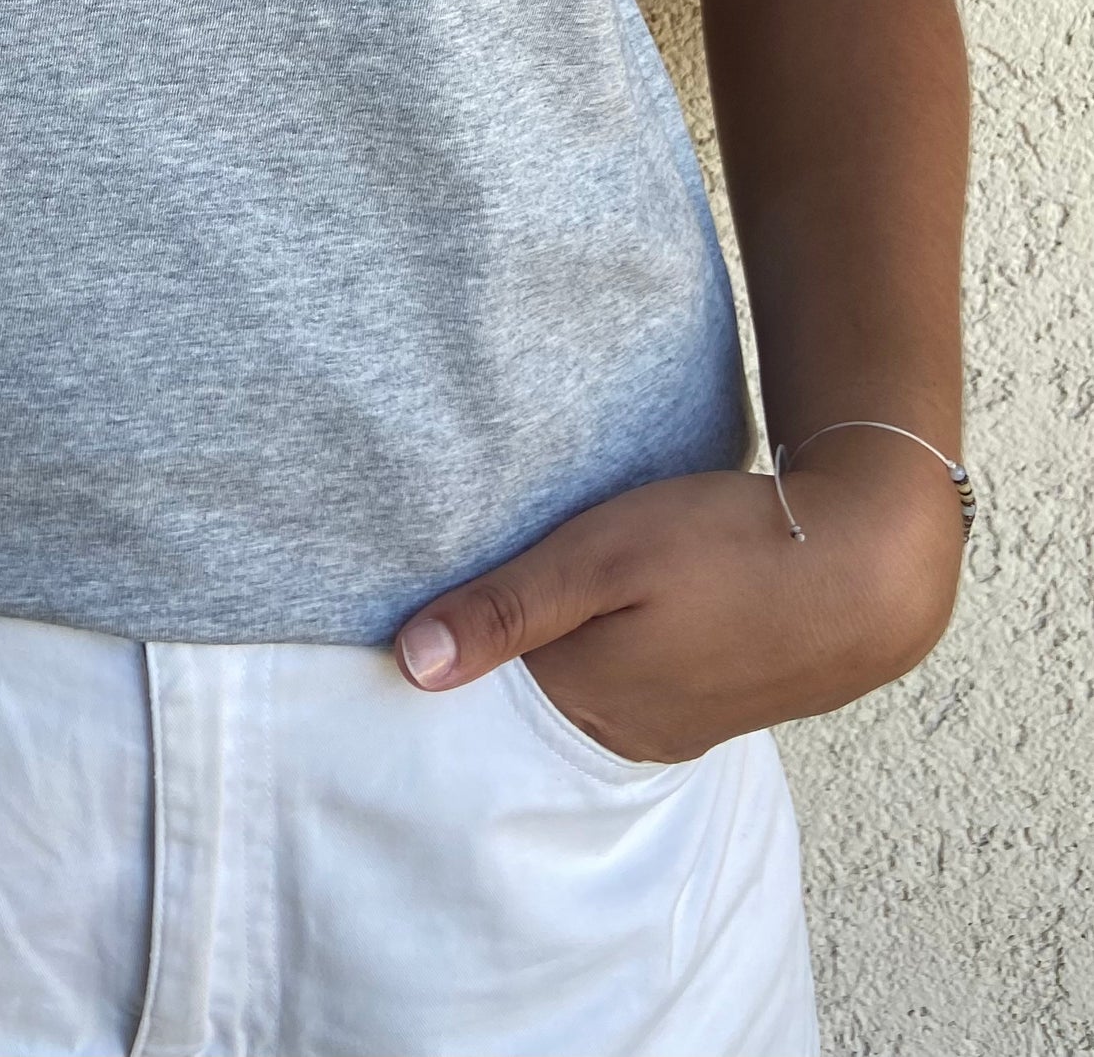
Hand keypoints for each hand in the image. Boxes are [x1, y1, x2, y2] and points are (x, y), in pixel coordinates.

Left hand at [393, 431, 965, 760]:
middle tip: (533, 555)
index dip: (475, 618)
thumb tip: (409, 664)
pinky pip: (647, 675)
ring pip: (596, 676)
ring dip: (584, 631)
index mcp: (585, 703)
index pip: (489, 674)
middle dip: (525, 632)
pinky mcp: (720, 700)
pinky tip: (649, 597)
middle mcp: (627, 733)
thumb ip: (507, 608)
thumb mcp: (601, 558)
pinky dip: (631, 638)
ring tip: (594, 573)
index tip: (467, 567)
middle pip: (540, 681)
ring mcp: (679, 723)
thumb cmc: (729, 549)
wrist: (871, 565)